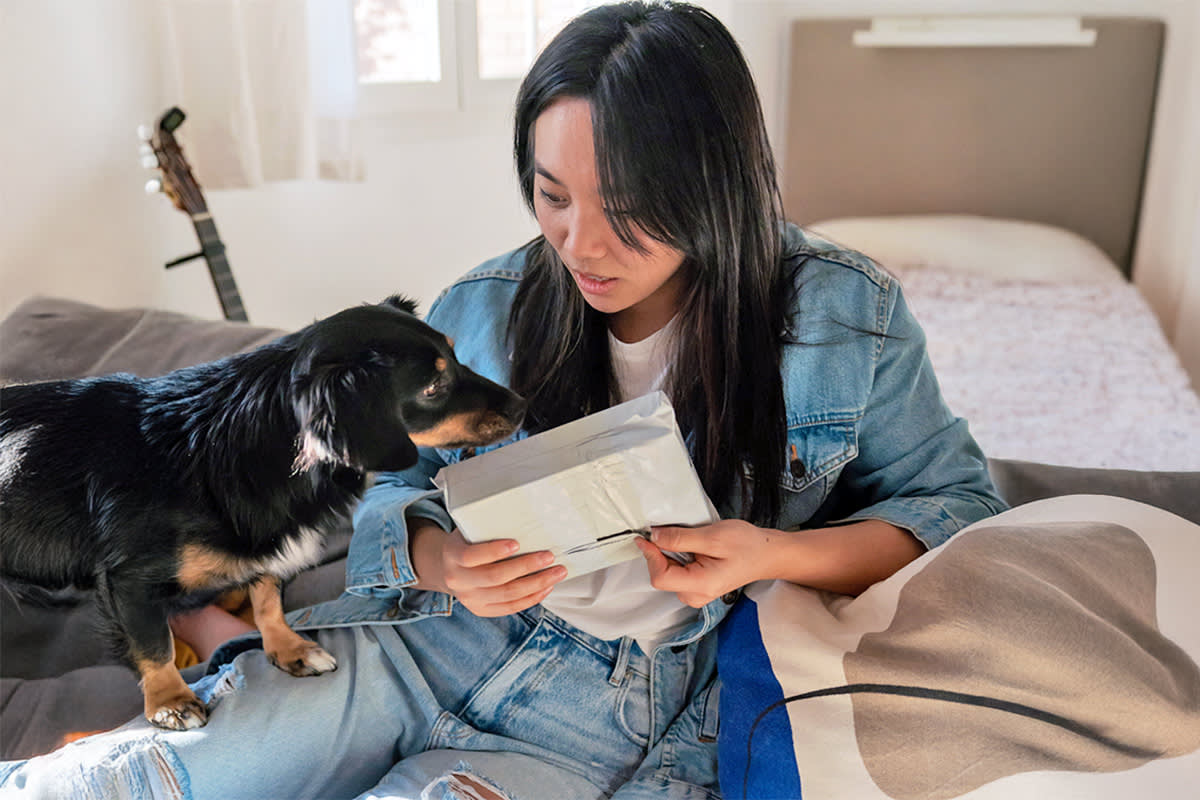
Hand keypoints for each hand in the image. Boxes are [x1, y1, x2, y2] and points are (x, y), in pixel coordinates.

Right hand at [411, 524, 566, 616]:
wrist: (449, 569)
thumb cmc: (467, 543)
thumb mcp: (468, 531)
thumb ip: (488, 529)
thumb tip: (526, 518)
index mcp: (453, 556)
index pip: (472, 556)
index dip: (494, 551)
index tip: (517, 543)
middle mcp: (459, 581)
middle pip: (495, 577)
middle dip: (526, 566)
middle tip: (549, 556)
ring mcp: (471, 599)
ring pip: (508, 595)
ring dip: (537, 583)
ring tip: (557, 572)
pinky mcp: (482, 610)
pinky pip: (511, 607)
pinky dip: (532, 598)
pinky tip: (547, 587)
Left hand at [637, 518, 925, 600]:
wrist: (769, 553)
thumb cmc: (746, 544)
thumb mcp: (714, 537)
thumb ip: (682, 538)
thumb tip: (653, 536)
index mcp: (700, 586)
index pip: (660, 576)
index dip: (650, 555)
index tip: (645, 535)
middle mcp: (695, 595)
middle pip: (662, 575)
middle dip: (659, 553)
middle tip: (669, 530)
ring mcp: (696, 593)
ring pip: (668, 573)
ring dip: (668, 553)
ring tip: (684, 536)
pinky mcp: (698, 585)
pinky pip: (677, 571)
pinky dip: (676, 556)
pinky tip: (688, 544)